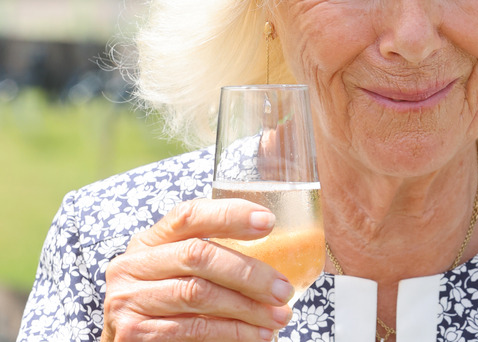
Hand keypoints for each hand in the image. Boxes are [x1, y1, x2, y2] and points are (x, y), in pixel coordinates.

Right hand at [101, 198, 293, 340]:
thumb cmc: (167, 305)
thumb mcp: (180, 273)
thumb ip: (213, 259)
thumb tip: (278, 254)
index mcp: (149, 241)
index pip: (189, 214)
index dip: (229, 214)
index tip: (268, 222)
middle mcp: (133, 264)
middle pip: (198, 254)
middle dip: (248, 272)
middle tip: (283, 289)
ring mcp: (128, 299)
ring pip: (198, 293)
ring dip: (247, 307)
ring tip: (279, 317)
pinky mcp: (134, 332)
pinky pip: (193, 328)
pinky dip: (232, 332)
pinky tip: (256, 335)